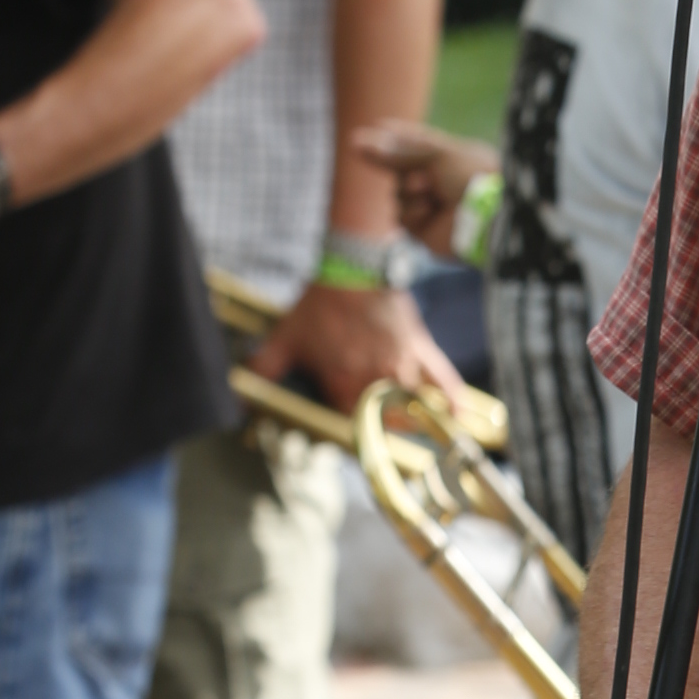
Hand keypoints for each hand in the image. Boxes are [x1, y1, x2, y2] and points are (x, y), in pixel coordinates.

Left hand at [256, 275, 466, 415]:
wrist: (353, 265)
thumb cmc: (320, 303)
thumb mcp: (286, 336)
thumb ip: (265, 367)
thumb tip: (238, 395)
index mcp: (344, 383)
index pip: (354, 426)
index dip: (353, 432)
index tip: (353, 432)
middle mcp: (376, 379)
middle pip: (386, 421)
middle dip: (381, 425)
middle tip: (375, 423)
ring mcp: (402, 364)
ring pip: (414, 406)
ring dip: (410, 417)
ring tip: (404, 421)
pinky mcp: (420, 348)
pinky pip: (442, 379)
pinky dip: (452, 399)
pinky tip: (459, 414)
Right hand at [354, 119, 494, 252]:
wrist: (487, 217)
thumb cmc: (470, 177)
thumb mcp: (435, 154)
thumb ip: (397, 151)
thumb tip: (355, 140)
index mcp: (449, 157)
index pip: (415, 143)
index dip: (395, 136)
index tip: (379, 125)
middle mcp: (439, 182)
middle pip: (398, 171)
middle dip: (404, 169)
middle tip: (425, 174)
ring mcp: (432, 206)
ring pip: (396, 195)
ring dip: (409, 192)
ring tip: (432, 193)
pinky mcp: (425, 231)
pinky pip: (401, 218)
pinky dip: (413, 213)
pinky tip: (430, 211)